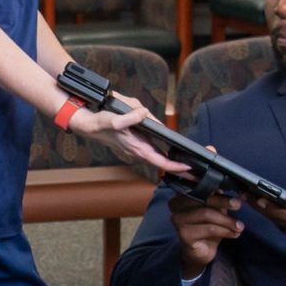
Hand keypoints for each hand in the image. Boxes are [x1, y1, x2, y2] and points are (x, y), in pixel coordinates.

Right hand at [66, 95, 187, 173]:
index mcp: (136, 147)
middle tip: (198, 172)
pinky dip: (165, 153)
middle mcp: (138, 150)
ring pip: (160, 157)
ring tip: (190, 164)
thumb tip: (143, 114)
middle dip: (179, 168)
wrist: (88, 124)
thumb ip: (129, 117)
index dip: (175, 166)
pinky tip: (174, 152)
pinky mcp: (137, 143)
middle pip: (163, 162)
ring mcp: (138, 148)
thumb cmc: (100, 122)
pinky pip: (154, 150)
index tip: (189, 168)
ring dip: (174, 161)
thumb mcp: (113, 117)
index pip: (160, 161)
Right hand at [169, 189, 245, 275]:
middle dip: (223, 202)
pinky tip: (233, 234)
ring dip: (226, 220)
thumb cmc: (206, 229)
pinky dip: (225, 231)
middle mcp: (177, 205)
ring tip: (239, 226)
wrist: (200, 252)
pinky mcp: (184, 233)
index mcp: (183, 194)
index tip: (234, 194)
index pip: (201, 187)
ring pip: (207, 214)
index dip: (218, 190)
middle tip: (238, 205)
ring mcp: (178, 219)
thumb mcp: (215, 210)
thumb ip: (221, 200)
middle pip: (203, 198)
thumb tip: (239, 194)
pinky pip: (209, 229)